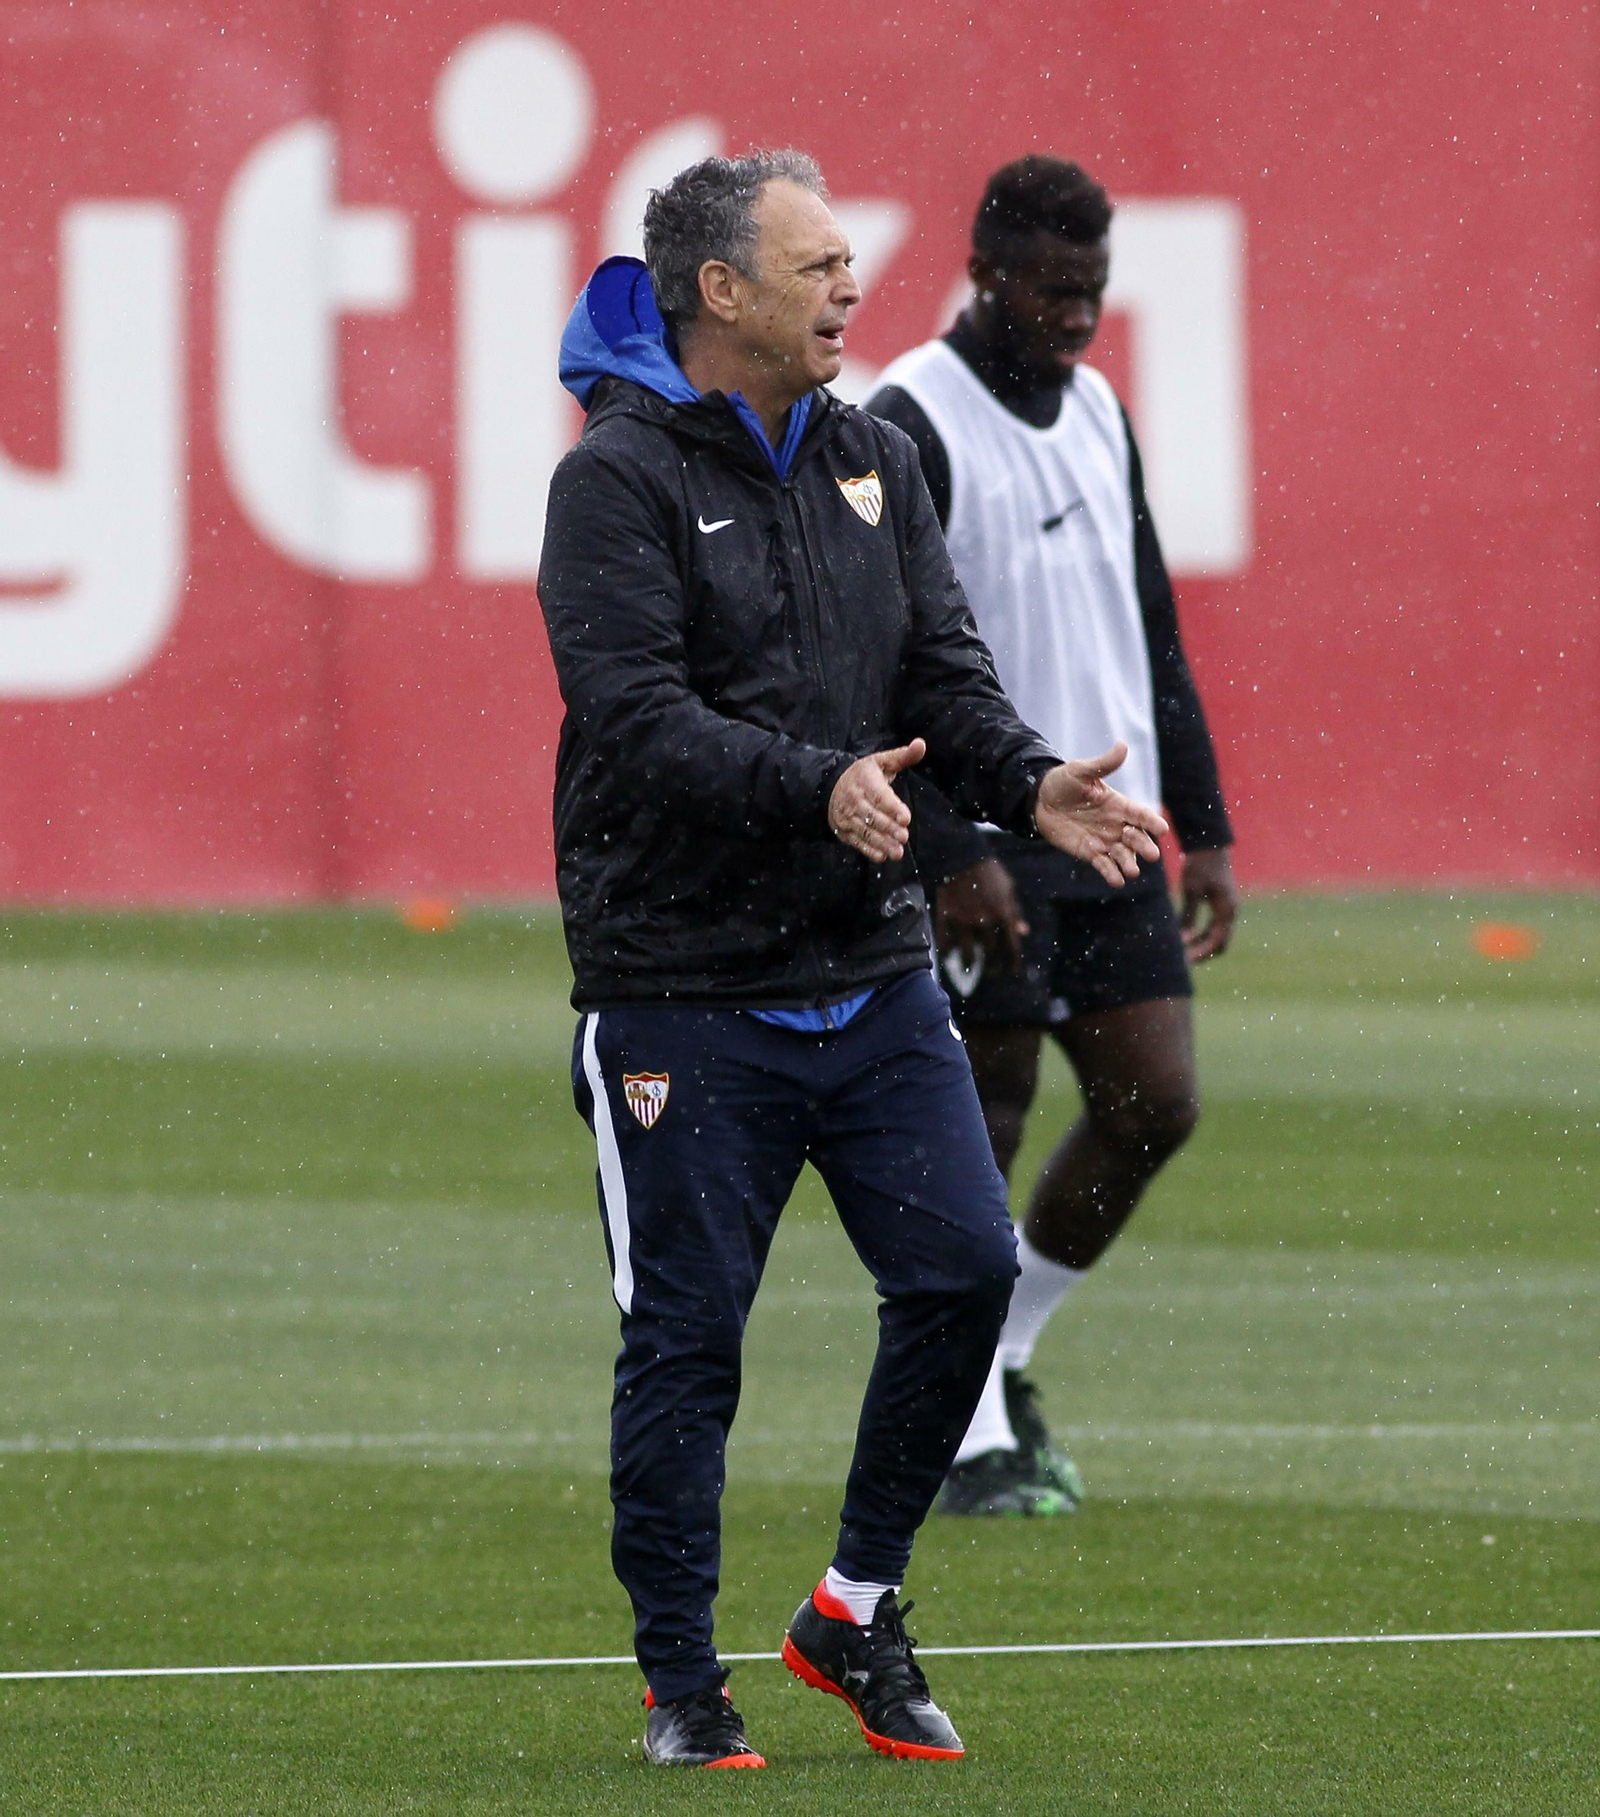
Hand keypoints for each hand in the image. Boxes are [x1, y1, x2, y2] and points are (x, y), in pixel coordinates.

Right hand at [828, 738, 925, 862]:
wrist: (830, 787)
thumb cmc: (863, 775)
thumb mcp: (881, 761)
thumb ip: (903, 756)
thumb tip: (921, 744)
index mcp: (865, 780)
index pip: (879, 796)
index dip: (892, 807)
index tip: (906, 817)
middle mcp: (854, 799)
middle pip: (872, 816)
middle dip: (888, 828)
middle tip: (904, 837)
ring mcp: (847, 816)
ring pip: (865, 831)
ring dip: (881, 843)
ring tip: (897, 852)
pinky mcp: (844, 830)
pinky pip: (856, 842)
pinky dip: (869, 850)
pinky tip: (882, 857)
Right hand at [935, 858, 1028, 970]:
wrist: (961, 856)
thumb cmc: (989, 872)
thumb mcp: (1008, 889)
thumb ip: (1015, 912)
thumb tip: (1024, 932)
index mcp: (1004, 915)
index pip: (1011, 948)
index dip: (1012, 963)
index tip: (1011, 971)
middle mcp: (985, 922)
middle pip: (990, 955)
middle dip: (991, 967)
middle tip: (990, 972)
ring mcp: (964, 921)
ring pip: (967, 954)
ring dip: (969, 965)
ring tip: (968, 969)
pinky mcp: (945, 918)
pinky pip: (945, 943)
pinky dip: (947, 952)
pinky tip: (949, 956)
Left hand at [1033, 743, 1167, 886]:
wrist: (1039, 801)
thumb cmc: (1062, 782)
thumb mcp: (1081, 771)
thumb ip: (1103, 764)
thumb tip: (1122, 745)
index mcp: (1119, 804)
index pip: (1140, 814)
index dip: (1152, 821)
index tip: (1162, 829)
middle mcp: (1116, 824)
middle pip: (1136, 837)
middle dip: (1144, 846)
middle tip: (1152, 854)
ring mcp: (1105, 840)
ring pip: (1123, 854)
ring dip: (1129, 863)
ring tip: (1132, 872)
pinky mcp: (1090, 853)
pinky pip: (1104, 865)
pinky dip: (1111, 873)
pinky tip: (1117, 881)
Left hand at [1180, 847, 1237, 962]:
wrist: (1209, 844)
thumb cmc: (1200, 865)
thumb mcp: (1191, 890)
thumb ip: (1188, 915)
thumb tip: (1183, 939)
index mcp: (1227, 910)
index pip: (1217, 942)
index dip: (1201, 954)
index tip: (1184, 961)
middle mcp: (1230, 912)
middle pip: (1219, 943)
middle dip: (1201, 953)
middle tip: (1182, 961)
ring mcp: (1227, 908)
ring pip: (1216, 935)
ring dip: (1200, 945)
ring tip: (1181, 952)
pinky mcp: (1220, 904)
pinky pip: (1213, 926)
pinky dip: (1201, 934)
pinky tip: (1184, 937)